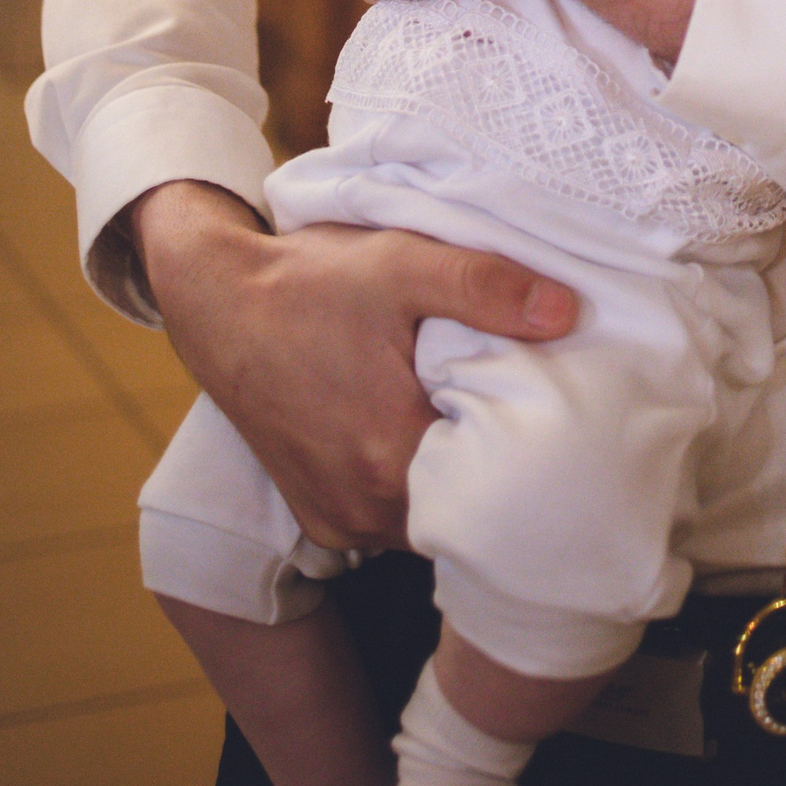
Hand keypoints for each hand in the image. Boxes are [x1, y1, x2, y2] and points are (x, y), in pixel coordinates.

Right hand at [129, 181, 577, 550]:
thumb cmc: (310, 283)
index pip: (496, 479)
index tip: (549, 412)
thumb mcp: (402, 264)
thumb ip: (485, 288)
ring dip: (452, 482)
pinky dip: (412, 489)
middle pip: (465, 508)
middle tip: (520, 415)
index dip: (528, 447)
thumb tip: (566, 313)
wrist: (219, 301)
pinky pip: (390, 521)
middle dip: (495, 470)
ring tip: (472, 423)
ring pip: (429, 520)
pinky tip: (422, 437)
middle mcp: (363, 506)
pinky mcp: (320, 516)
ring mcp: (338, 518)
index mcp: (392, 453)